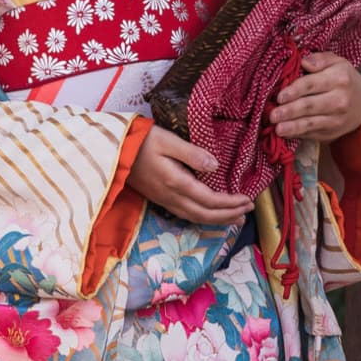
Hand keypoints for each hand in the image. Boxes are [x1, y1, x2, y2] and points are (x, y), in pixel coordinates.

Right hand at [125, 124, 250, 227]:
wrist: (112, 151)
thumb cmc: (140, 141)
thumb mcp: (167, 140)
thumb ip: (192, 154)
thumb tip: (215, 166)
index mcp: (176, 182)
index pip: (209, 199)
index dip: (230, 202)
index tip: (247, 198)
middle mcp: (171, 197)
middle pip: (205, 214)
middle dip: (229, 214)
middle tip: (248, 211)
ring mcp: (164, 200)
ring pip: (195, 218)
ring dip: (218, 220)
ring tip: (235, 219)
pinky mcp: (159, 199)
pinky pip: (186, 215)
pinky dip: (203, 218)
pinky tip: (209, 215)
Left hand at [269, 52, 360, 145]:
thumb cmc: (343, 78)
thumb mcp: (337, 62)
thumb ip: (320, 59)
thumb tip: (304, 62)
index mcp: (339, 79)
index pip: (311, 84)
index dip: (294, 91)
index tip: (279, 96)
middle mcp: (340, 100)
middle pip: (310, 106)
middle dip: (289, 111)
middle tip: (273, 115)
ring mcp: (336, 119)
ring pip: (311, 123)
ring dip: (293, 127)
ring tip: (278, 129)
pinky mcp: (332, 132)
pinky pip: (312, 133)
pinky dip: (297, 134)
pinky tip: (285, 133)